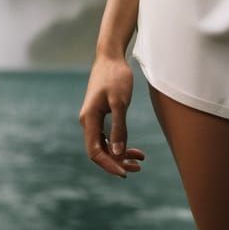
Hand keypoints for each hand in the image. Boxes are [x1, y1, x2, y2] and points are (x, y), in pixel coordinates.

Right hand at [79, 54, 145, 178]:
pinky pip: (108, 136)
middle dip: (118, 161)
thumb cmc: (115, 77)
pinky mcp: (101, 115)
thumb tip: (119, 153)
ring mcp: (94, 119)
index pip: (95, 151)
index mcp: (88, 119)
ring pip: (106, 145)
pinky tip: (134, 149)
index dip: (109, 164)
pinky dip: (121, 143)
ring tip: (140, 160)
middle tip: (138, 168)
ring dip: (121, 154)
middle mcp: (88, 122)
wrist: (111, 57)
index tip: (125, 172)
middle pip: (100, 151)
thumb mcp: (120, 102)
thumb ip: (119, 127)